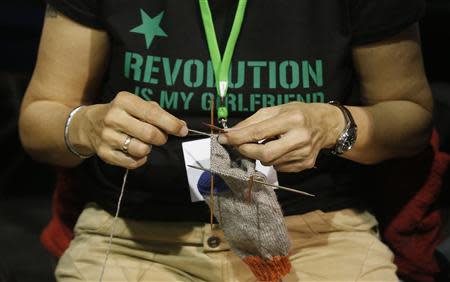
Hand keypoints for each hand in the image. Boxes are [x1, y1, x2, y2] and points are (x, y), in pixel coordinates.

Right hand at [73, 92, 187, 168]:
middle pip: (150, 135)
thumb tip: (181, 126)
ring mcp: (107, 137)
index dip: (172, 124)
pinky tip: (134, 151)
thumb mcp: (137, 105)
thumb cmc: (122, 113)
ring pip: (142, 150)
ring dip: (148, 149)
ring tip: (142, 142)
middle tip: (160, 137)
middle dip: (161, 138)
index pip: (153, 114)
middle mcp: (114, 117)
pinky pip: (133, 162)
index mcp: (124, 101)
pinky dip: (140, 159)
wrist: (88, 124)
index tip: (183, 130)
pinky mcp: (104, 153)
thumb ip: (159, 114)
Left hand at [218, 102, 343, 171]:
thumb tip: (231, 133)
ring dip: (261, 154)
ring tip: (270, 142)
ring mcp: (304, 154)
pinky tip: (282, 149)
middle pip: (264, 153)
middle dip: (247, 151)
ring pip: (270, 162)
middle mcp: (300, 138)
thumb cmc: (298, 114)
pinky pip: (279, 167)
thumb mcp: (276, 109)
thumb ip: (252, 121)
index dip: (238, 137)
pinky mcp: (305, 164)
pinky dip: (274, 159)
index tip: (223, 138)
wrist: (326, 125)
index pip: (259, 132)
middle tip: (240, 146)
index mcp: (292, 119)